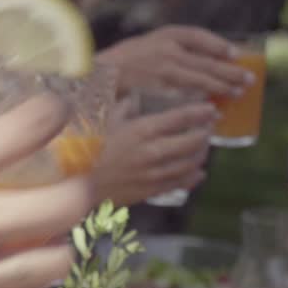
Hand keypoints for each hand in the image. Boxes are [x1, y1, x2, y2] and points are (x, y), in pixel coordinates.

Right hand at [91, 100, 215, 205]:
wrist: (78, 183)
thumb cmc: (88, 148)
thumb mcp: (105, 120)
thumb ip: (124, 106)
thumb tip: (134, 96)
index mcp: (142, 130)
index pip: (181, 118)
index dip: (200, 112)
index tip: (210, 108)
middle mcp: (153, 151)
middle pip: (193, 141)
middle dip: (205, 132)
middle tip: (209, 126)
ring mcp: (155, 173)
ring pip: (191, 163)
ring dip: (202, 153)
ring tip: (203, 146)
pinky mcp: (152, 190)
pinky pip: (181, 183)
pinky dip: (194, 176)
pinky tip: (199, 171)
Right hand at [96, 25, 253, 96]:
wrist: (98, 77)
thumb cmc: (125, 62)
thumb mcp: (149, 43)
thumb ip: (174, 47)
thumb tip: (208, 57)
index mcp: (165, 36)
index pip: (198, 37)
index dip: (219, 45)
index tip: (234, 53)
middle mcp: (167, 51)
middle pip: (206, 61)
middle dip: (230, 72)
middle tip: (248, 80)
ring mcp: (165, 72)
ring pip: (201, 80)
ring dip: (222, 88)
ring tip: (237, 93)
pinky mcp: (160, 92)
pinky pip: (187, 97)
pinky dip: (202, 103)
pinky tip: (212, 109)